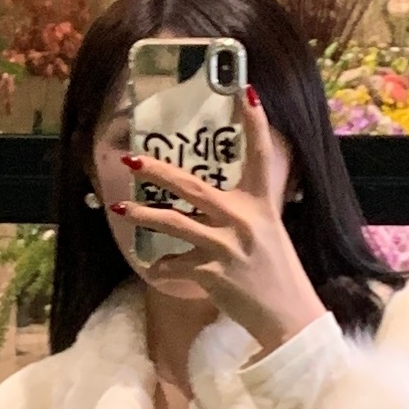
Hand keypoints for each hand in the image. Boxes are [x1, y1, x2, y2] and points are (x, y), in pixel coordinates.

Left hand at [123, 93, 328, 352]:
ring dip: (143, 216)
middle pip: (194, 187)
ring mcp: (227, 246)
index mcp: (263, 206)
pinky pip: (175, 264)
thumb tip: (208, 205)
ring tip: (119, 210)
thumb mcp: (269, 235)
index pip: (261, 156)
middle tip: (134, 161)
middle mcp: (245, 220)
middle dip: (160, 172)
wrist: (289, 318)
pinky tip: (158, 266)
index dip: (255, 123)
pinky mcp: (213, 273)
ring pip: (174, 223)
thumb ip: (244, 216)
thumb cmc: (278, 276)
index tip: (246, 91)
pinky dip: (163, 265)